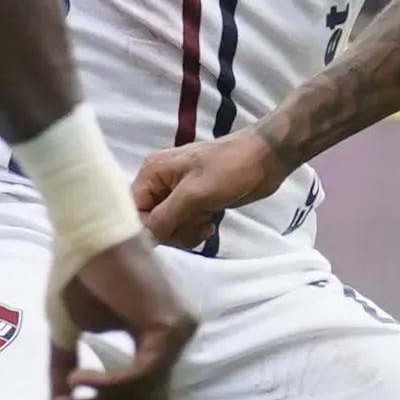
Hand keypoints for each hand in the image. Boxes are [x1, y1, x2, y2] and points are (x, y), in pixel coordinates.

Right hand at [52, 233, 195, 399]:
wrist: (84, 229)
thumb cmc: (77, 270)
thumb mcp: (68, 329)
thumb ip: (67, 368)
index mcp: (154, 336)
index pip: (152, 393)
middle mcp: (174, 334)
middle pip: (149, 397)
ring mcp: (178, 329)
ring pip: (144, 388)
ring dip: (101, 399)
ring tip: (66, 396)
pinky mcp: (171, 324)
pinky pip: (142, 372)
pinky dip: (110, 382)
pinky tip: (78, 381)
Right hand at [132, 130, 280, 250]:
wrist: (266, 158)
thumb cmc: (229, 169)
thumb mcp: (194, 195)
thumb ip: (164, 218)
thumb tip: (143, 240)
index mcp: (152, 172)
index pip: (132, 210)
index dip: (146, 227)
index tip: (168, 234)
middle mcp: (160, 182)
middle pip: (149, 221)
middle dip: (171, 230)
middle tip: (193, 223)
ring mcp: (177, 193)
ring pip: (167, 227)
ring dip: (186, 231)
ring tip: (205, 221)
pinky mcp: (194, 202)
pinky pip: (184, 225)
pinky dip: (195, 229)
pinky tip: (211, 222)